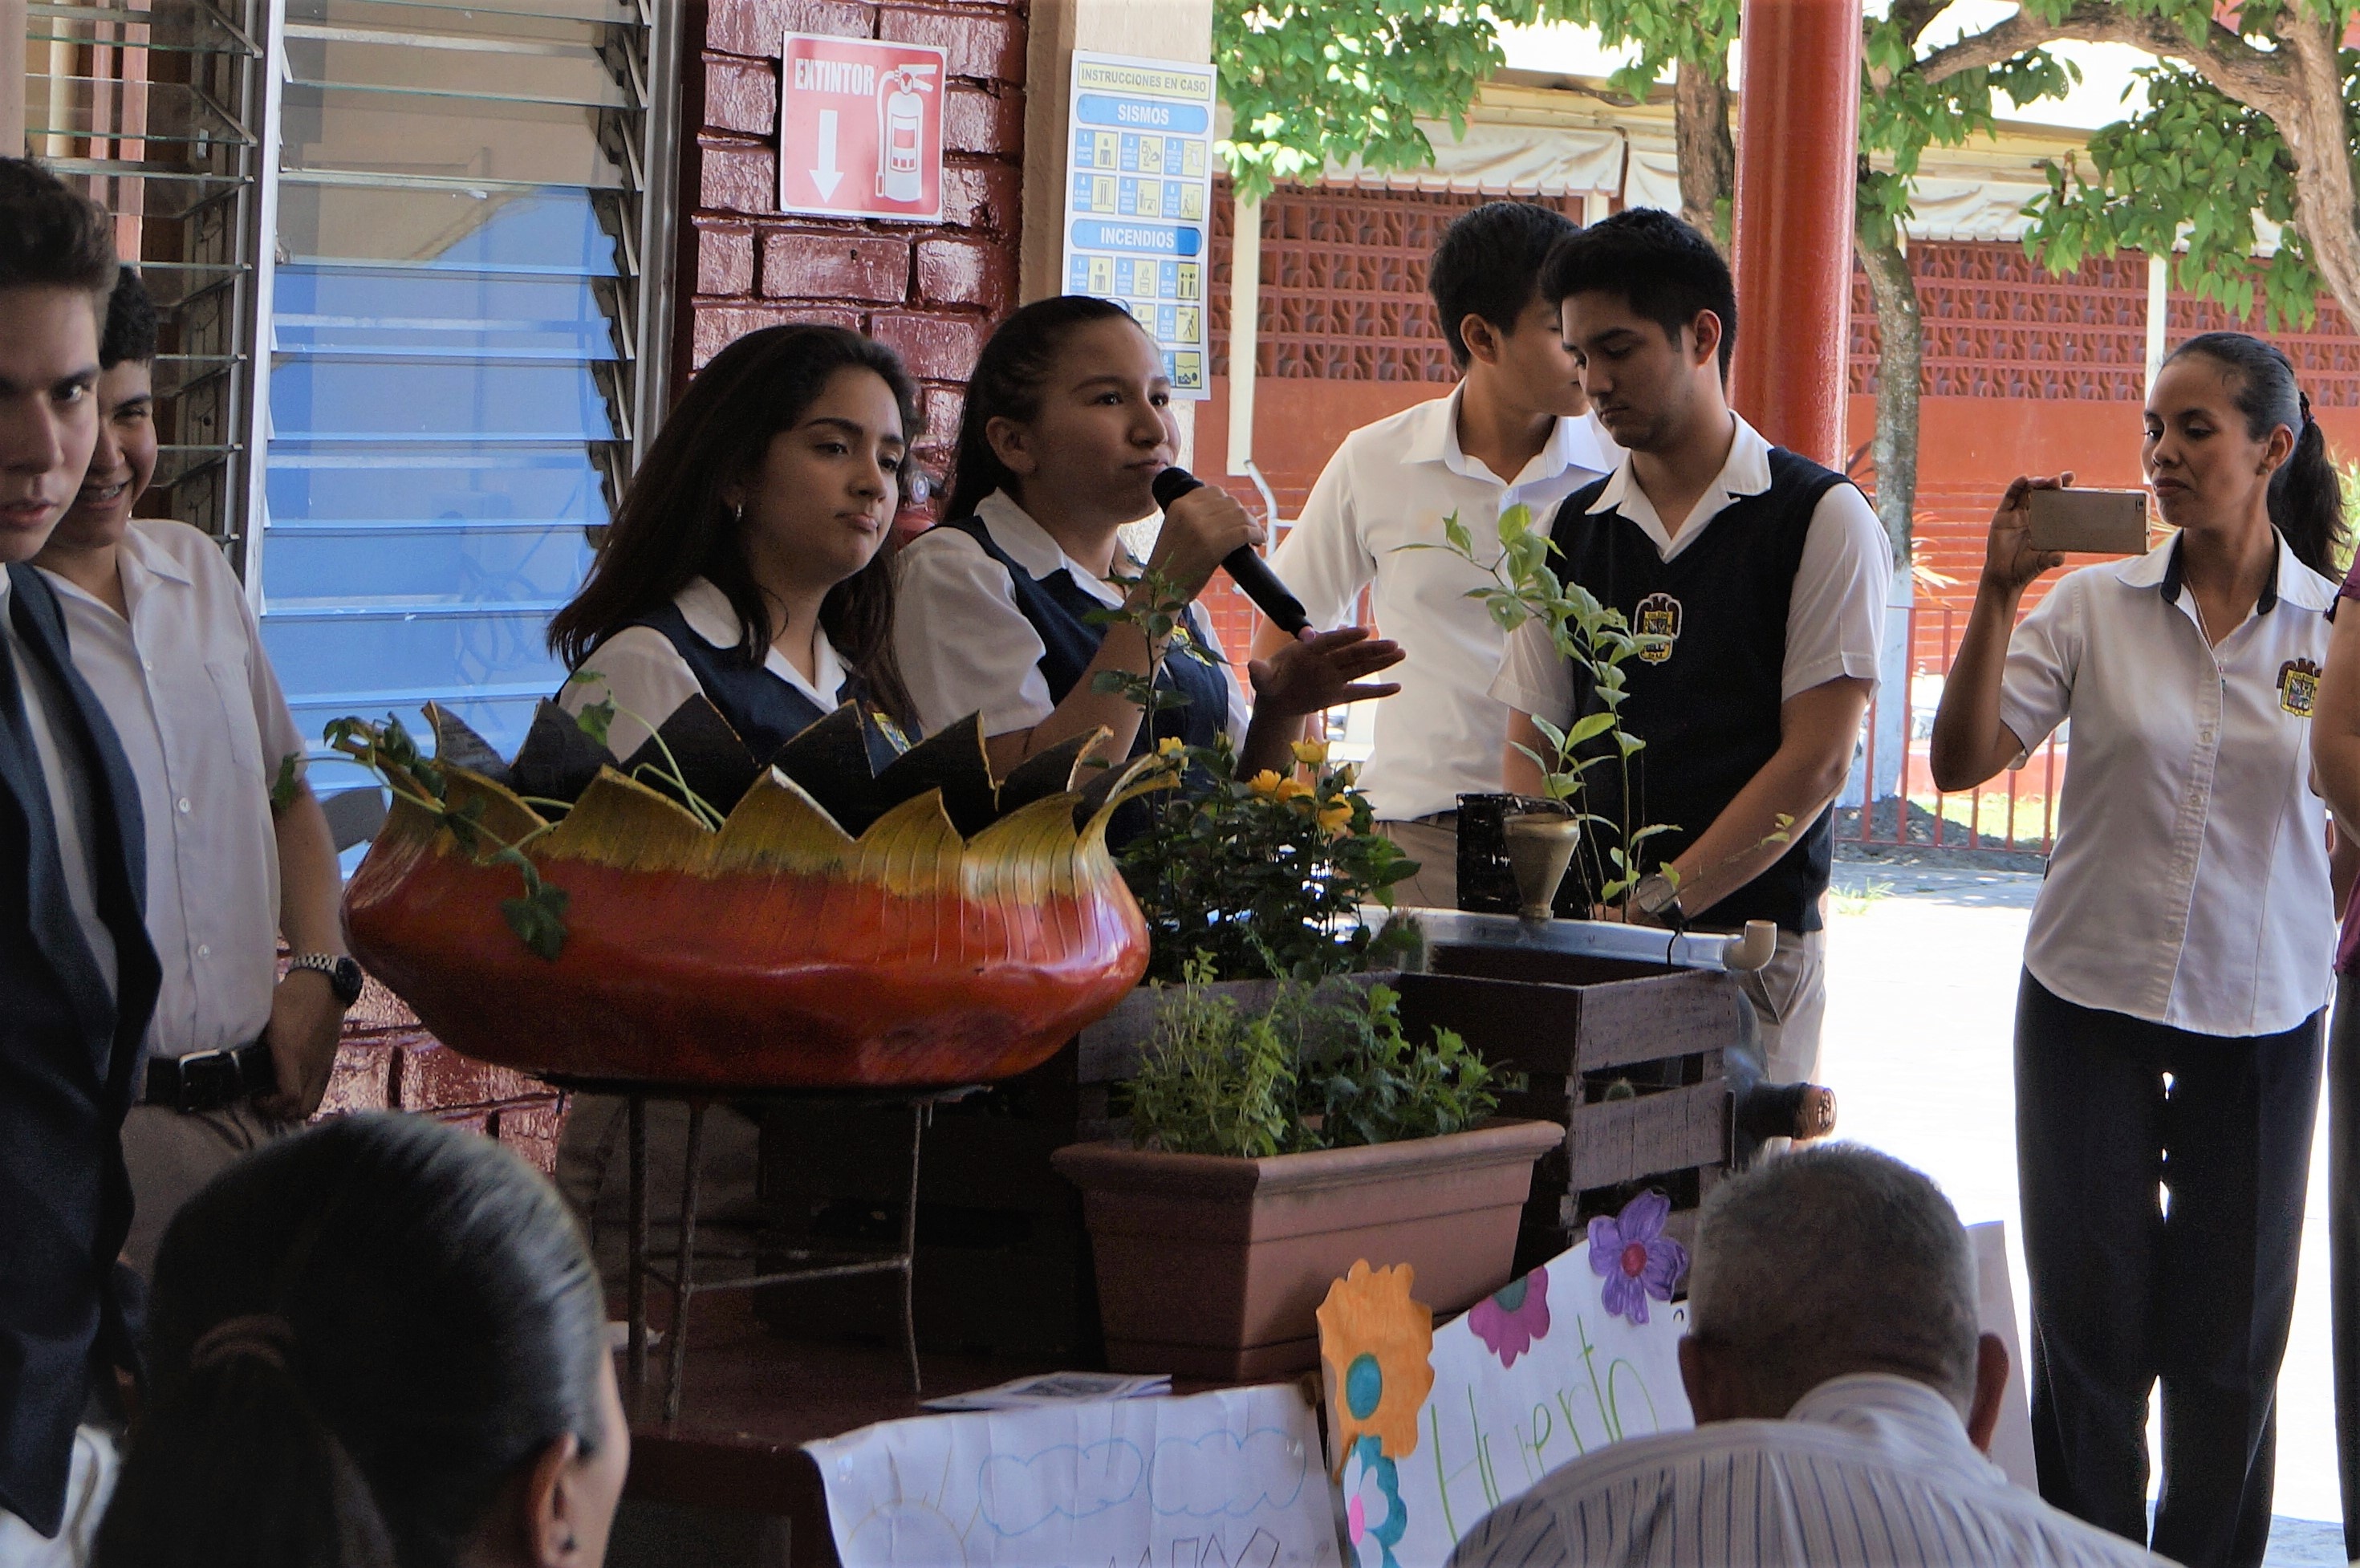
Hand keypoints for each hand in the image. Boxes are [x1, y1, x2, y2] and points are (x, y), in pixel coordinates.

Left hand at [255, 970, 344, 1121]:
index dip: (268, 1105)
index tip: (254, 1096)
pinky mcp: (328, 1064)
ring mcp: (322, 1066)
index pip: (288, 1097)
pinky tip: (292, 1086)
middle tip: (263, 1099)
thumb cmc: (290, 998)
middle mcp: (310, 1064)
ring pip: (310, 1106)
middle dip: (278, 1112)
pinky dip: (305, 1099)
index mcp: (291, 1052)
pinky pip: (318, 1094)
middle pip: (298, 1109)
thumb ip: (252, 1042)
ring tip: (277, 1096)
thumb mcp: (265, 1017)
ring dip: (292, 1108)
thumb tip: (233, 1060)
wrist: (325, 986)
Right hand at [1142, 485, 1262, 602]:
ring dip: (1252, 525)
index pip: (1214, 492)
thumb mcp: (1175, 529)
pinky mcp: (1213, 546)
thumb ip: (1193, 516)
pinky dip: (1257, 534)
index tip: (1235, 517)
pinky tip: (1258, 541)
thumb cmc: (1171, 565)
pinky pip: (1245, 531)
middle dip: (1242, 515)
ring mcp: (1201, 528)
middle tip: (1248, 530)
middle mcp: (1189, 512)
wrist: (1161, 590)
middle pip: (1230, 502)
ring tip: (1254, 537)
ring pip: (1240, 515)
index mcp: (1179, 505)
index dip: (1230, 504)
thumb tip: (1226, 511)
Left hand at [1247, 627, 1403, 718]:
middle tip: (1393, 643)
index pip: (1330, 641)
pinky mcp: (1339, 694)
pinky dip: (1377, 691)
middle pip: (1352, 653)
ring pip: (1361, 668)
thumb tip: (1253, 665)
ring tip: (1401, 653)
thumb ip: (1260, 672)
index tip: (1363, 631)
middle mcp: (1326, 662)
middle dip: (1372, 649)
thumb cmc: (1271, 681)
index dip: (1346, 636)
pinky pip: (1360, 692)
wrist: (1277, 699)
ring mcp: (1334, 677)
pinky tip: (1397, 687)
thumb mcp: (1262, 678)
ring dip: (1381, 662)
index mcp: (1309, 651)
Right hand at [1981, 474, 2070, 598]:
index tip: (2070, 477)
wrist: (2005, 577)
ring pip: (2027, 491)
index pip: (2056, 500)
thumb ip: (2052, 558)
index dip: (2063, 488)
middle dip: (2051, 483)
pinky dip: (2015, 487)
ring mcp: (2017, 514)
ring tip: (2043, 481)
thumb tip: (2060, 558)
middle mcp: (2032, 514)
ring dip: (2035, 482)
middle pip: (2043, 492)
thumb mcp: (2043, 562)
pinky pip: (2010, 498)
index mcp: (2046, 522)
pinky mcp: (2002, 517)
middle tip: (2058, 480)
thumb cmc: (2027, 568)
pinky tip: (2023, 479)